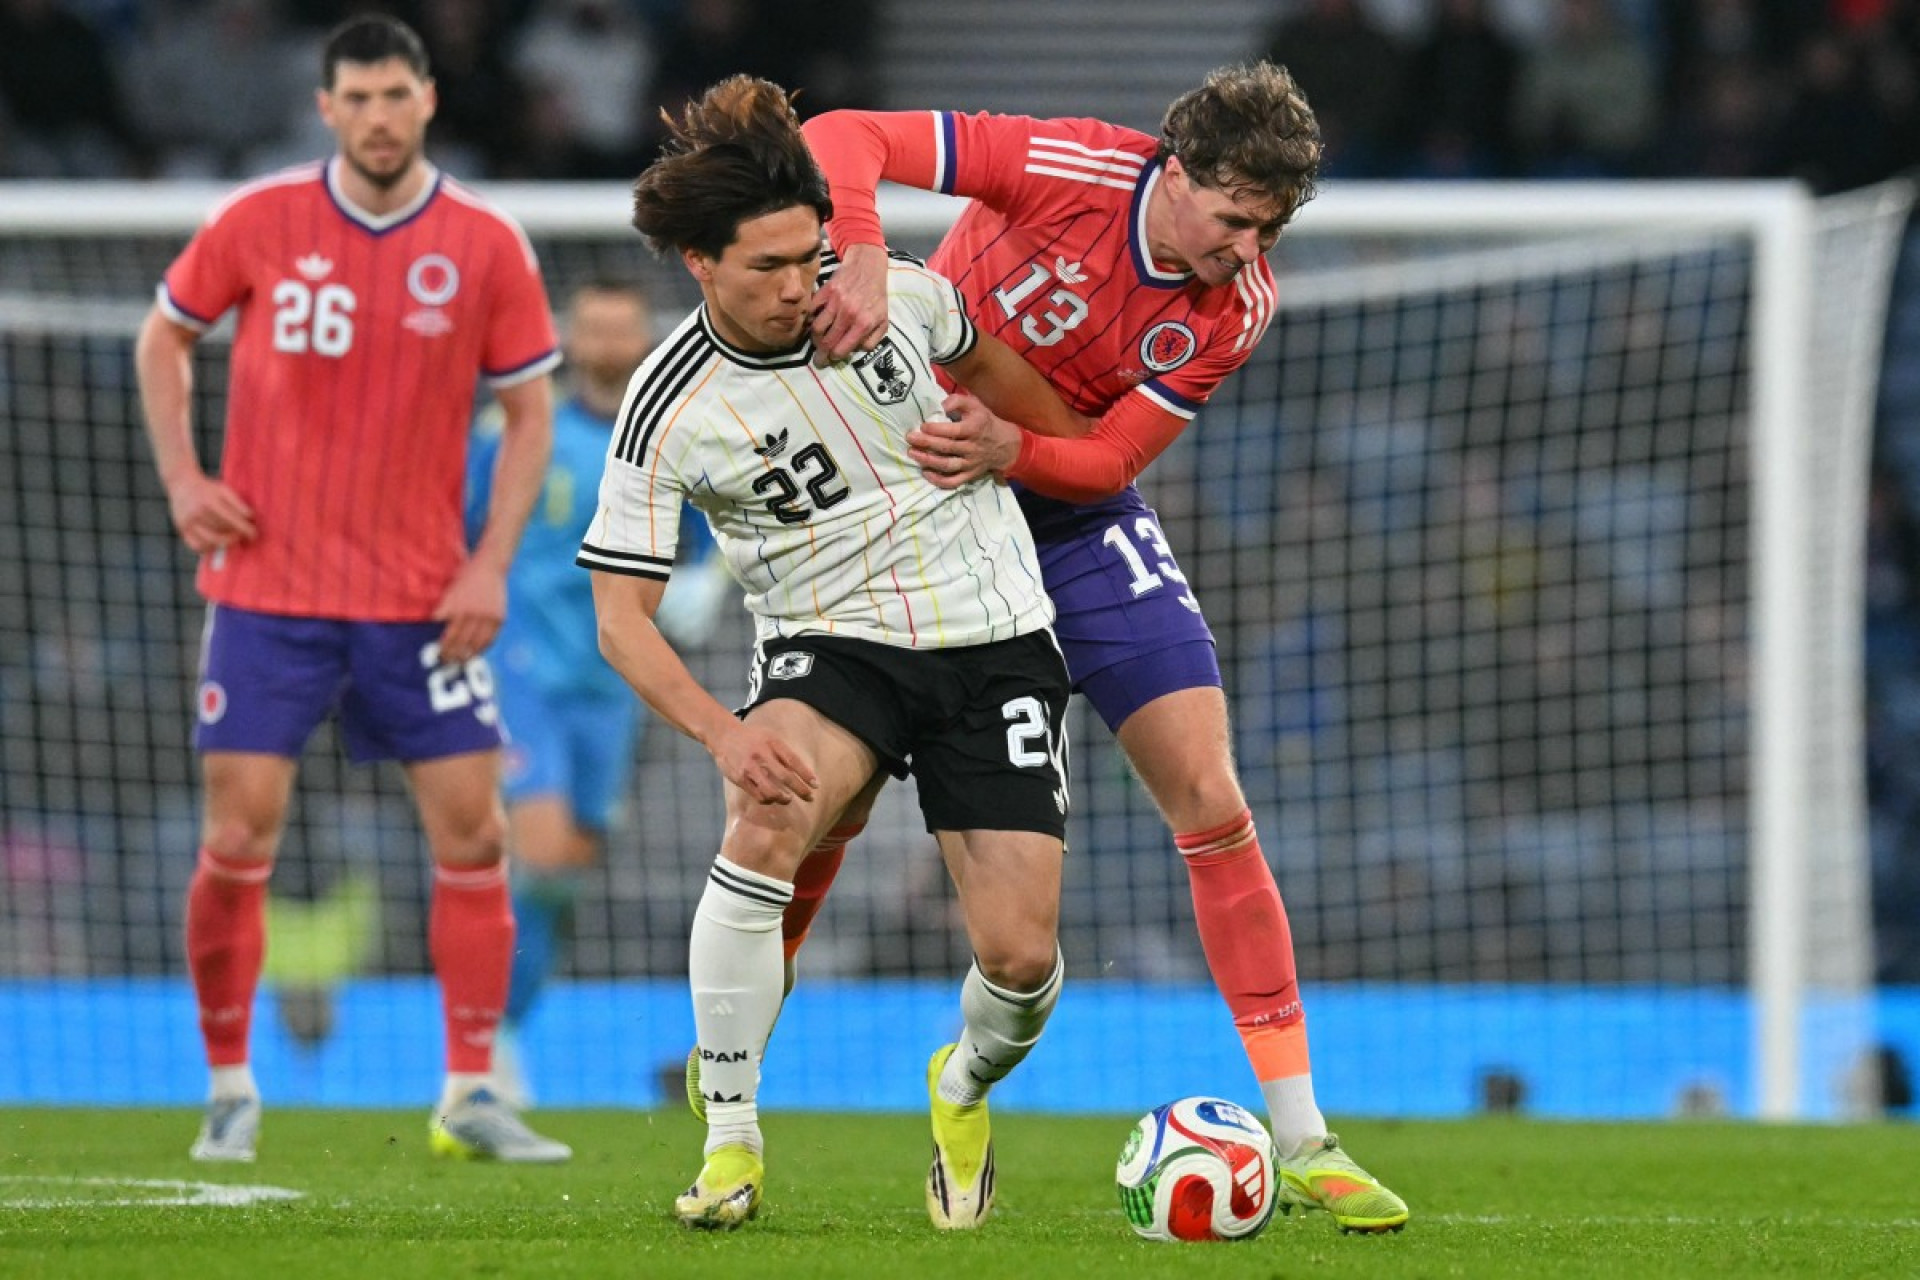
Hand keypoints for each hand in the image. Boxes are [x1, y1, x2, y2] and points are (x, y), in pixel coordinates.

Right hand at [165, 470, 256, 554]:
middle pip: (222, 532)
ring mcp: (188, 523)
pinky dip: (210, 548)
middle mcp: (197, 513)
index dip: (245, 530)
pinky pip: (197, 546)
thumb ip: (238, 503)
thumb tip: (251, 517)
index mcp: (209, 502)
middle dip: (236, 537)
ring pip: (211, 541)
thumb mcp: (224, 489)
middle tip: (243, 536)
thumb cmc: (208, 489)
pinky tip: (217, 543)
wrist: (182, 485)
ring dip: (225, 543)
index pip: (231, 520)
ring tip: (232, 539)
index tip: (254, 535)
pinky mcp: (182, 530)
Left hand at [431, 558, 506, 664]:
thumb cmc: (466, 578)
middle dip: (453, 654)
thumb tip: (435, 628)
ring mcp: (487, 616)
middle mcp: (471, 613)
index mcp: (456, 606)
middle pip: (461, 641)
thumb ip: (445, 609)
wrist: (490, 566)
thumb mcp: (451, 591)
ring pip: (477, 643)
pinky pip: (491, 638)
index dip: (444, 647)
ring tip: (462, 661)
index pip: (448, 634)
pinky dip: (484, 647)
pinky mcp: (499, 617)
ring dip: (468, 654)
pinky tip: (478, 652)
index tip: (438, 655)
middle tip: (448, 662)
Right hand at [710, 720, 818, 805]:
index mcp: (772, 743)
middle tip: (810, 798)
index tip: (816, 785)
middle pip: (785, 777)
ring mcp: (750, 768)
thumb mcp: (770, 737)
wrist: (724, 735)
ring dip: (783, 799)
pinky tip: (772, 798)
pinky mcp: (740, 779)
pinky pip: (758, 795)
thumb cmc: (752, 737)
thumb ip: (784, 753)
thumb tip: (803, 772)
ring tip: (788, 799)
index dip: (806, 774)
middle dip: (801, 790)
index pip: (793, 761)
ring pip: (771, 791)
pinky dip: (768, 800)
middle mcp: (761, 755)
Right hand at [810, 242, 889, 364]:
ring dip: (814, 338)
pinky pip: (812, 309)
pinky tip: (814, 321)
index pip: (841, 349)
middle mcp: (848, 314)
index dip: (834, 357)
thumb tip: (856, 350)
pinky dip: (811, 317)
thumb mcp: (883, 320)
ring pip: (817, 327)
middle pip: (827, 341)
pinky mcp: (826, 291)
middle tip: (818, 359)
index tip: (830, 359)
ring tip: (816, 341)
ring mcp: (835, 302)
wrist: (868, 267)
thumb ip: (872, 339)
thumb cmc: (876, 296)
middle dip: (821, 354)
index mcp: (863, 324)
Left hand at [906, 391, 1021, 488]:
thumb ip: (958, 401)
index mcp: (974, 429)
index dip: (936, 429)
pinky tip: (926, 473)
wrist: (1005, 444)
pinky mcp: (970, 475)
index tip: (922, 425)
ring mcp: (971, 463)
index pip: (953, 431)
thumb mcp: (975, 405)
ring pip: (948, 465)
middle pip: (946, 447)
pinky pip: (954, 481)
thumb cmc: (985, 422)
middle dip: (926, 443)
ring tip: (913, 453)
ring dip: (928, 461)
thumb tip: (940, 405)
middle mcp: (972, 447)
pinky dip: (939, 480)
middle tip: (910, 438)